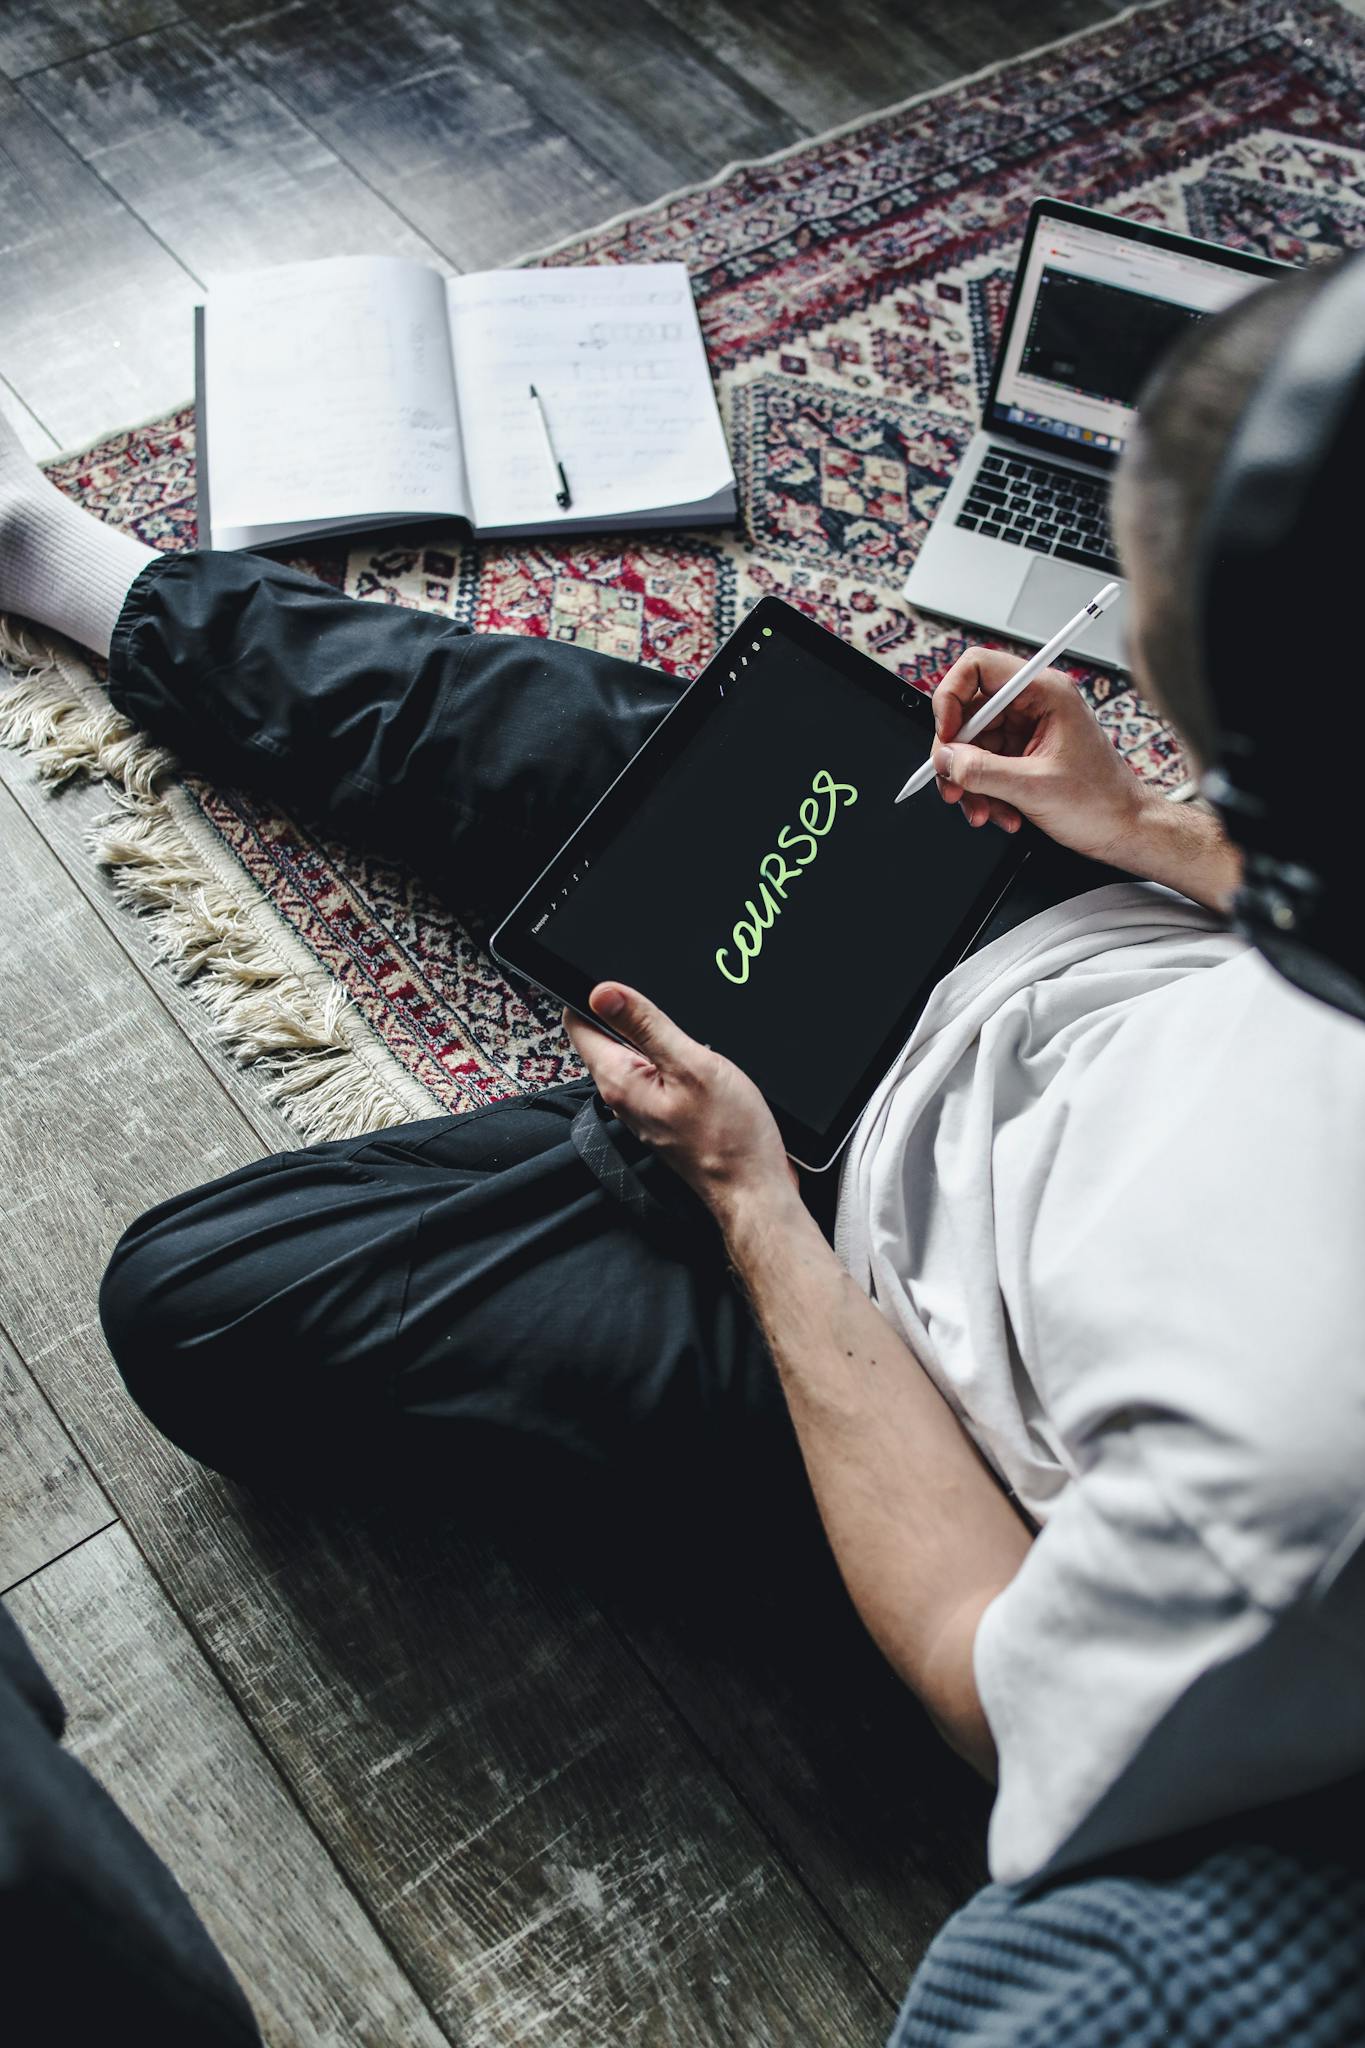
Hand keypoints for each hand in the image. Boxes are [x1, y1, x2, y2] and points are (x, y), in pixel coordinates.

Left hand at [563, 983, 795, 1213]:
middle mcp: (622, 1096)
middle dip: (632, 1016)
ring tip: (689, 1042)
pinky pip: (657, 1074)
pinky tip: (699, 1064)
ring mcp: (642, 1108)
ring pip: (636, 1054)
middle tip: (670, 1016)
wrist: (752, 1186)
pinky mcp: (663, 1115)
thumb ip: (646, 1025)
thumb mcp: (692, 1064)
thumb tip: (603, 992)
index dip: (596, 996)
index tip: (623, 984)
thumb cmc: (729, 1136)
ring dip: (658, 1039)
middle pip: (608, 1036)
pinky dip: (674, 1060)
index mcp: (618, 1080)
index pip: (579, 1024)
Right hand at [929, 646, 1156, 865]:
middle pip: (968, 713)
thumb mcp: (1034, 787)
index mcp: (1045, 692)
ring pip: (972, 746)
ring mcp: (1028, 729)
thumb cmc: (1101, 802)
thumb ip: (982, 771)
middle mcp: (1034, 704)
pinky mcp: (1023, 754)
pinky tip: (1000, 812)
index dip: (951, 698)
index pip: (978, 668)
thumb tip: (946, 759)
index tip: (947, 736)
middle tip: (953, 786)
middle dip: (957, 756)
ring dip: (970, 783)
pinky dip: (983, 792)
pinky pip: (984, 765)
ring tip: (984, 811)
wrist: (1123, 830)